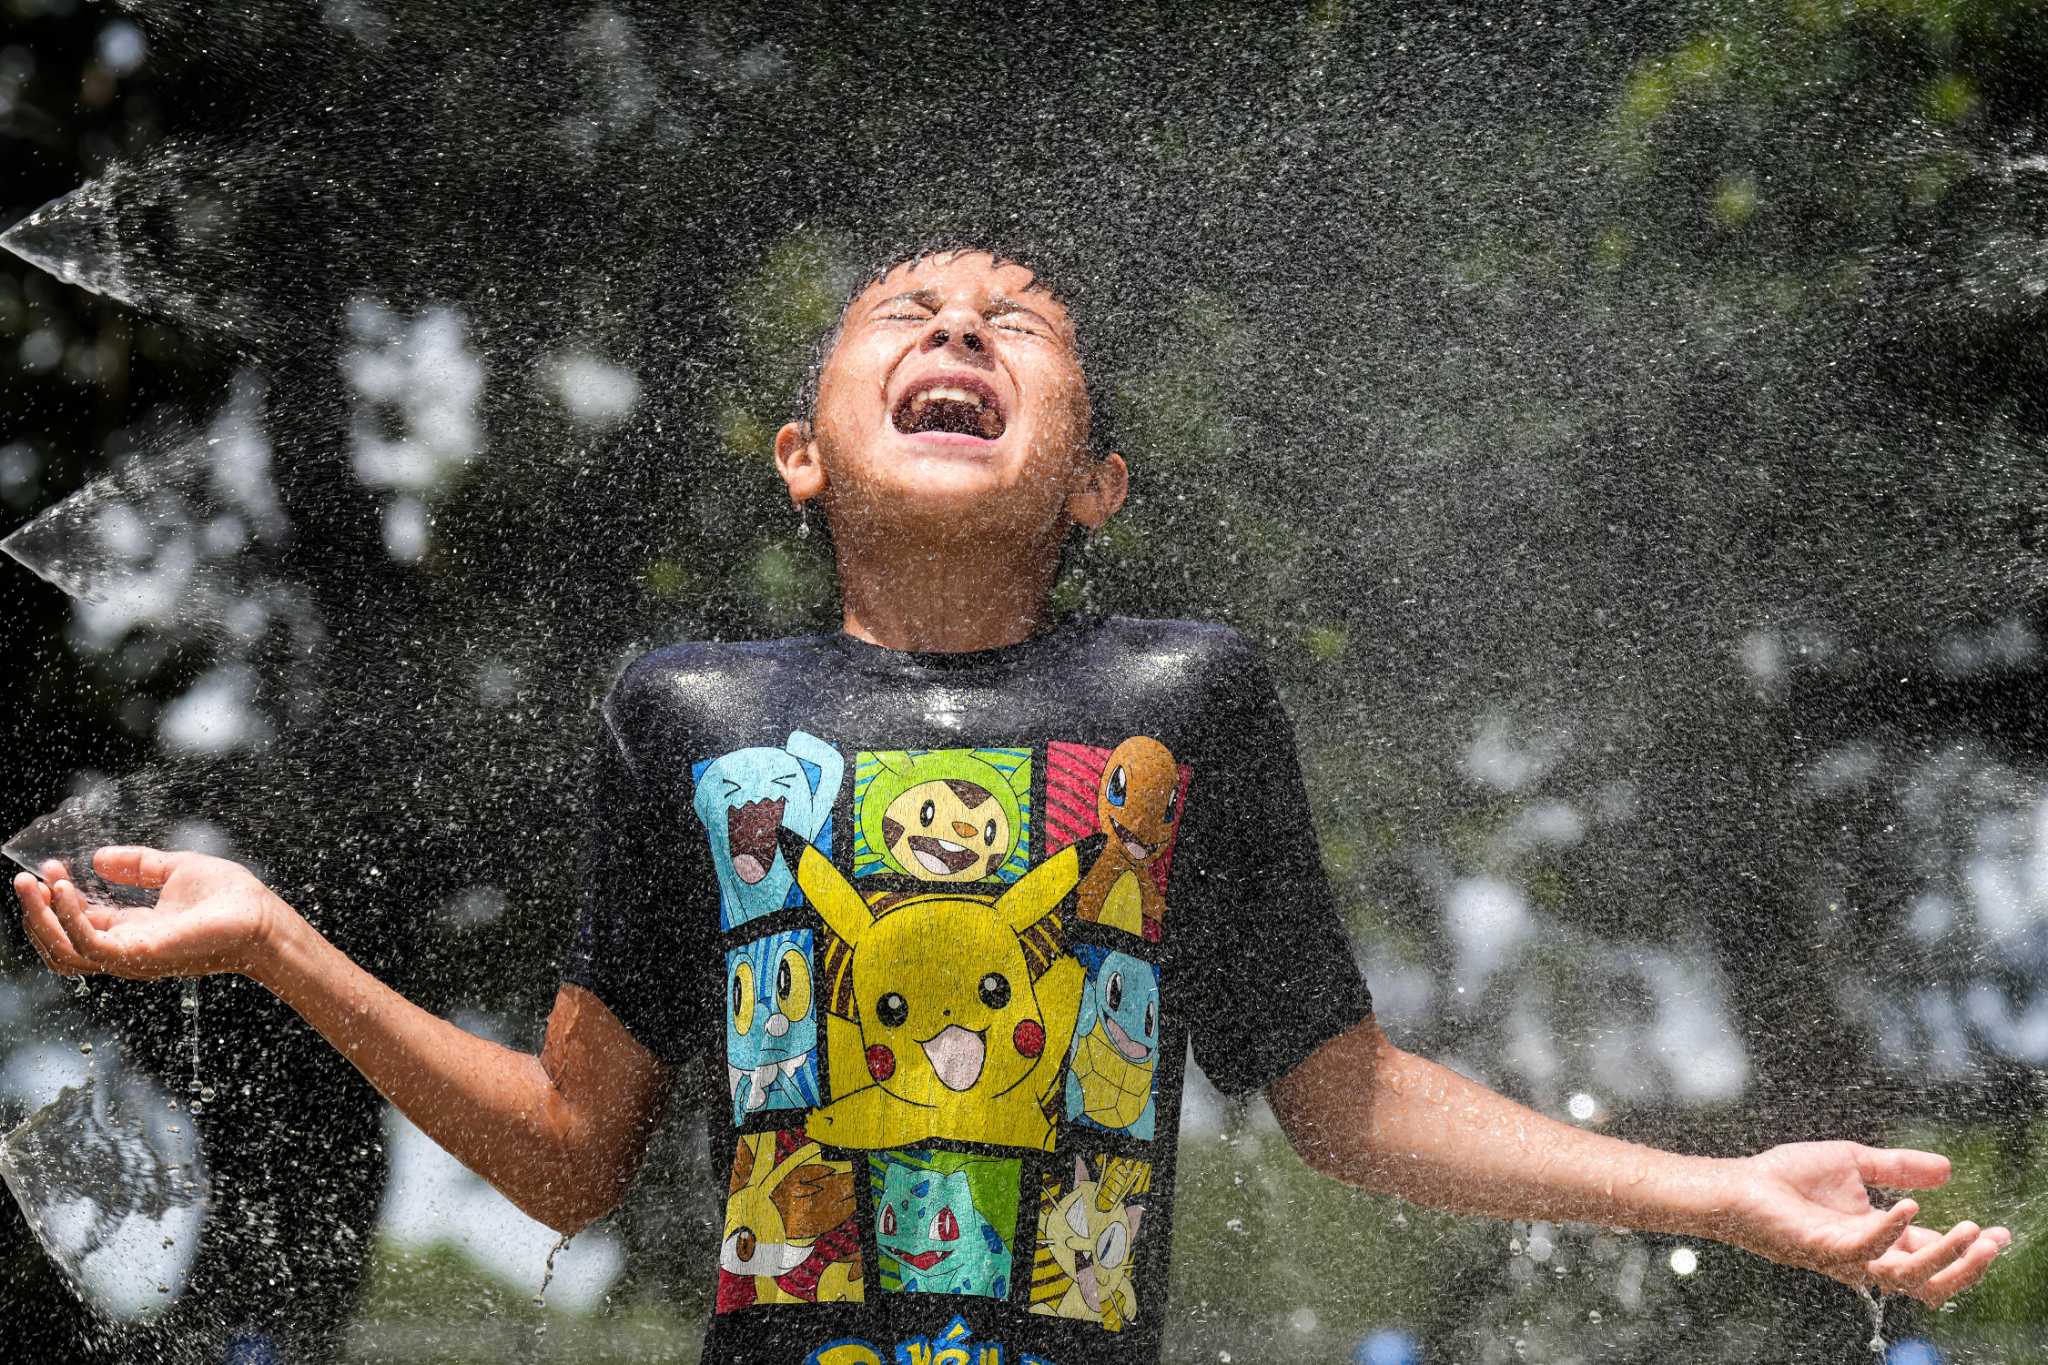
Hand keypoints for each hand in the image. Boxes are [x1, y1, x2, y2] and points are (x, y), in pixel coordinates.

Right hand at [14, 846, 292, 981]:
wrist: (262, 918)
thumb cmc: (231, 898)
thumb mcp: (176, 869)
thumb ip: (137, 866)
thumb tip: (97, 858)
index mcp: (133, 930)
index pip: (79, 922)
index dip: (58, 896)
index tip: (49, 867)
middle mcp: (126, 949)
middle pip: (61, 943)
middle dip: (37, 912)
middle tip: (26, 880)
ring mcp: (131, 957)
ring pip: (64, 951)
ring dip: (41, 918)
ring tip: (33, 885)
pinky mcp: (139, 955)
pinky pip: (88, 944)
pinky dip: (68, 918)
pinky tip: (63, 890)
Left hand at [1724, 1140, 2008, 1305]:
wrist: (1739, 1183)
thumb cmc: (1787, 1177)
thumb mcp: (1854, 1162)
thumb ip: (1898, 1166)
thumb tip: (1947, 1168)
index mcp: (1879, 1237)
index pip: (1934, 1251)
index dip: (1968, 1245)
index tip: (2000, 1232)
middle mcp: (1868, 1255)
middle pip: (1930, 1280)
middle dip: (1967, 1266)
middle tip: (1991, 1241)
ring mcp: (1846, 1256)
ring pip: (1907, 1276)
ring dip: (1943, 1257)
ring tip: (1968, 1230)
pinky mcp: (1823, 1248)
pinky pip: (1866, 1251)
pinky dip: (1891, 1230)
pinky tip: (1909, 1207)